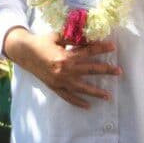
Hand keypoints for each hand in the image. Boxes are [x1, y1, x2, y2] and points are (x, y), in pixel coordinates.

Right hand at [2, 27, 119, 108]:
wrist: (23, 53)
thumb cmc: (41, 42)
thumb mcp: (56, 36)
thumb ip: (72, 39)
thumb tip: (88, 38)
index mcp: (65, 56)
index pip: (88, 52)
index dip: (101, 48)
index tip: (113, 47)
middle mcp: (64, 70)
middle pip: (90, 70)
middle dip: (106, 70)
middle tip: (119, 72)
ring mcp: (60, 81)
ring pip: (82, 88)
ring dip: (96, 92)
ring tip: (108, 96)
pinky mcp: (54, 87)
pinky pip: (68, 97)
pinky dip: (78, 102)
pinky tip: (88, 106)